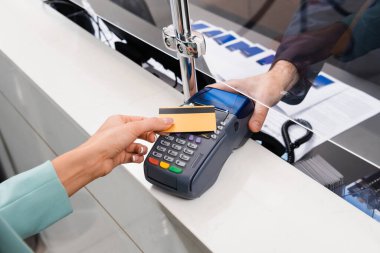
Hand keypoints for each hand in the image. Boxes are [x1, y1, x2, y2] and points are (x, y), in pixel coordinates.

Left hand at [52, 115, 172, 195]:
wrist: (94, 160)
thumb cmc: (104, 142)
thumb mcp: (133, 128)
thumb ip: (152, 124)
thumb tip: (166, 120)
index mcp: (120, 120)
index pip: (143, 120)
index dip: (155, 124)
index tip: (166, 127)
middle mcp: (120, 132)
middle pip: (142, 133)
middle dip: (148, 138)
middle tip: (153, 139)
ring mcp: (120, 144)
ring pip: (139, 146)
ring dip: (141, 149)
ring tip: (139, 150)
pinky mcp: (120, 156)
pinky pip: (134, 156)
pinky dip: (136, 157)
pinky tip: (134, 157)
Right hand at [210, 60, 297, 131]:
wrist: (281, 81)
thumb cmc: (271, 83)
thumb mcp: (264, 101)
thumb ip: (258, 115)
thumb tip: (253, 127)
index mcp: (233, 86)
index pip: (212, 88)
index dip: (202, 95)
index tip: (195, 104)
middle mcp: (233, 89)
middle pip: (215, 97)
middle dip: (208, 106)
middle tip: (202, 118)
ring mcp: (237, 94)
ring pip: (223, 102)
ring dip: (219, 110)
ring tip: (212, 121)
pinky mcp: (243, 99)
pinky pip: (231, 107)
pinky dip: (229, 113)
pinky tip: (230, 121)